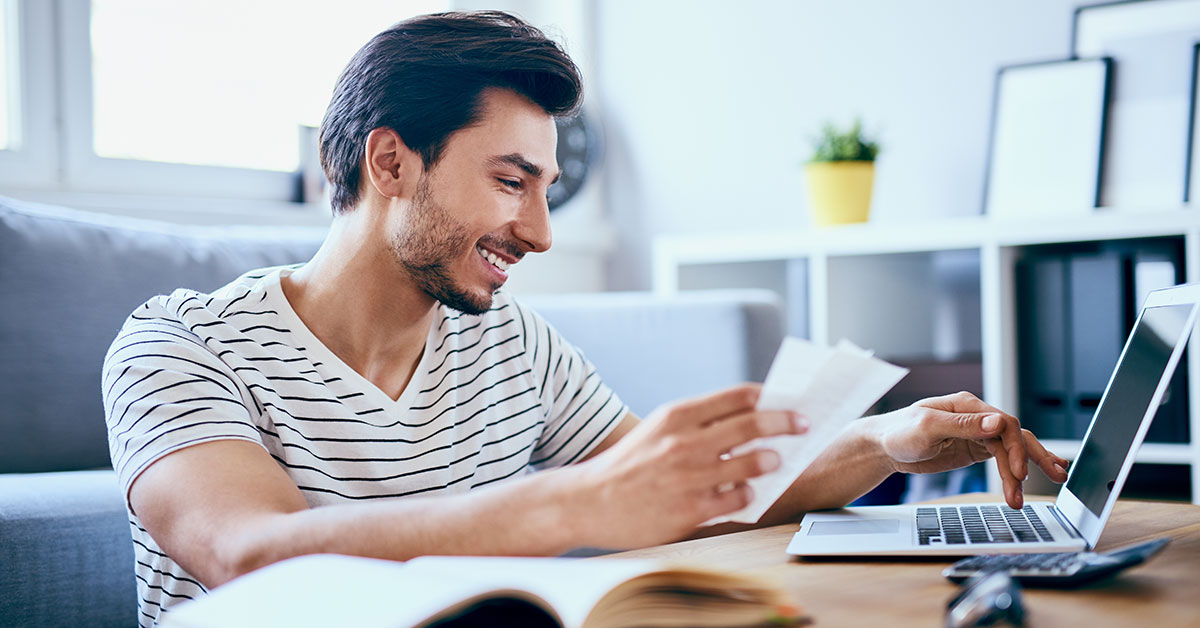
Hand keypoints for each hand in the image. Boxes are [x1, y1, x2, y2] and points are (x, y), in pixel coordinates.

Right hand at [570, 384, 806, 548]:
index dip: (769, 397)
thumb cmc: (629, 464)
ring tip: (775, 461)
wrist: (588, 501)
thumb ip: (698, 422)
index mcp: (677, 415)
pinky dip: (748, 494)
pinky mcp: (690, 510)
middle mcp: (684, 442)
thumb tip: (749, 417)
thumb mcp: (658, 429)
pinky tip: (745, 492)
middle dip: (785, 423)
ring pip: (751, 463)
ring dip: (770, 460)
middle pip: (752, 424)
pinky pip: (738, 499)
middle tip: (803, 425)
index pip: (737, 396)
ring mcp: (688, 477)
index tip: (787, 401)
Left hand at [862, 391, 1068, 507]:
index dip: (1015, 448)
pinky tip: (1036, 474)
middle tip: (1051, 478)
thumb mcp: (927, 427)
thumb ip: (963, 425)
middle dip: (1032, 459)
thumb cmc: (898, 432)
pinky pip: (1003, 457)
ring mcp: (977, 434)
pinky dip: (1020, 467)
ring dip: (1026, 470)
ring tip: (1041, 489)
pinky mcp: (974, 450)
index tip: (1018, 472)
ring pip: (1012, 448)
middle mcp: (976, 417)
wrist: (882, 446)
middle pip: (1014, 436)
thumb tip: (997, 421)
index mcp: (967, 406)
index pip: (1004, 424)